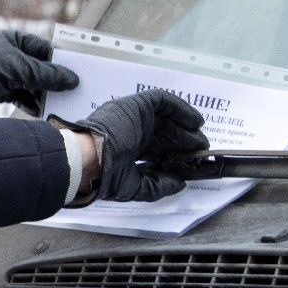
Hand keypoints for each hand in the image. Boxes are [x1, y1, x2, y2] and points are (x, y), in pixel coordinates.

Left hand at [0, 31, 79, 115]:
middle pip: (41, 68)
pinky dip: (32, 104)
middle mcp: (11, 54)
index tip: (79, 75)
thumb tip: (72, 80)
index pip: (47, 50)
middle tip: (74, 94)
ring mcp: (4, 73)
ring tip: (61, 106)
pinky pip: (21, 97)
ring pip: (32, 84)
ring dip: (44, 95)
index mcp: (15, 40)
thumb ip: (47, 74)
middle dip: (55, 81)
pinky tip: (43, 112)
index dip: (62, 62)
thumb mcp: (19, 69)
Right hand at [62, 90, 209, 201]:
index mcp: (126, 147)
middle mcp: (131, 130)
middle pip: (164, 132)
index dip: (174, 154)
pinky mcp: (136, 105)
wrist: (88, 160)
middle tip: (199, 152)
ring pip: (166, 117)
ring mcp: (133, 116)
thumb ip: (158, 185)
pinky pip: (164, 101)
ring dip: (185, 127)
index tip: (189, 163)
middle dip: (183, 142)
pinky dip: (182, 109)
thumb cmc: (103, 175)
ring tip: (199, 140)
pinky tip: (195, 122)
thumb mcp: (135, 186)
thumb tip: (180, 184)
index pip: (155, 147)